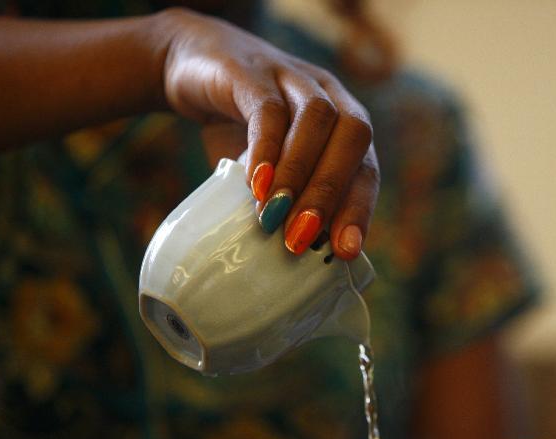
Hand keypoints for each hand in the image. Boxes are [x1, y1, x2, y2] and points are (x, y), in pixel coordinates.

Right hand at [160, 8, 377, 259]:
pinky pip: (268, 109)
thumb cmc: (237, 130)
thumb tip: (301, 256)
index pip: (366, 167)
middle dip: (333, 192)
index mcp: (343, 123)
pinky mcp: (252, 71)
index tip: (346, 252)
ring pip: (317, 119)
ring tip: (275, 216)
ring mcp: (292, 76)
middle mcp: (329, 94)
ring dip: (300, 173)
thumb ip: (287, 200)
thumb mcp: (268, 170)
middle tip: (303, 238)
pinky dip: (267, 149)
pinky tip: (255, 184)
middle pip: (354, 136)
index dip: (359, 209)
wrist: (188, 65)